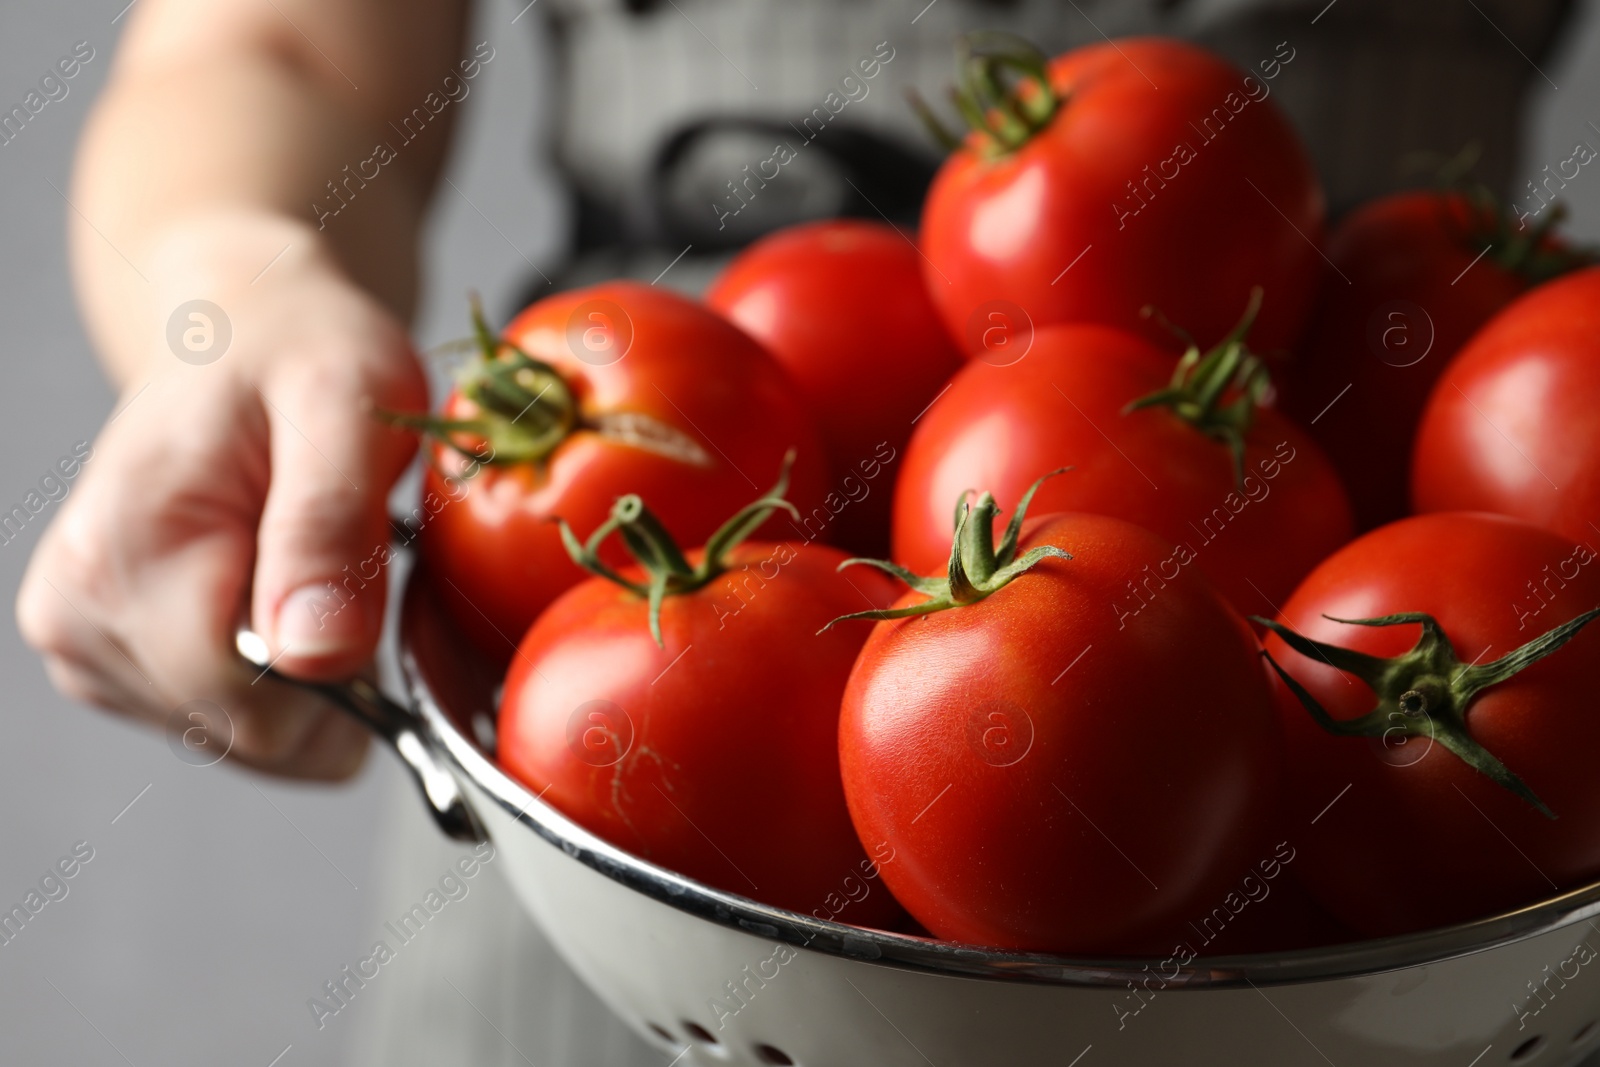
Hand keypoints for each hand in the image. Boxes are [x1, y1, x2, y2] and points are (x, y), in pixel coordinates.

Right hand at [17, 216, 426, 778]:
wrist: (240, 325)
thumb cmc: (302, 351)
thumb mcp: (349, 407)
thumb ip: (331, 527)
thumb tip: (316, 656)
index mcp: (127, 549)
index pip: (248, 705)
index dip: (344, 682)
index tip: (375, 595)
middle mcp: (77, 608)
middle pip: (243, 732)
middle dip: (328, 675)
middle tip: (351, 568)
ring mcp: (78, 637)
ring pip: (235, 734)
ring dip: (303, 676)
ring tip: (309, 566)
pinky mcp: (97, 652)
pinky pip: (216, 717)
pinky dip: (271, 676)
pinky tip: (277, 590)